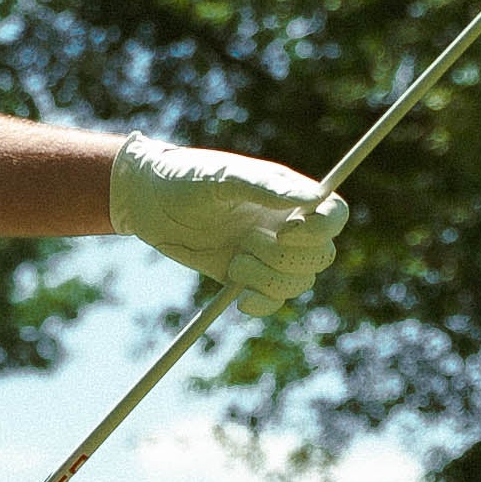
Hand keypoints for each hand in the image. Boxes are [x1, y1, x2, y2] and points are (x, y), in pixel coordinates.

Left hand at [109, 131, 347, 314]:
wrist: (147, 202)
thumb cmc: (186, 177)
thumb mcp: (223, 177)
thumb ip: (267, 187)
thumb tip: (315, 197)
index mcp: (288, 196)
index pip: (333, 215)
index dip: (321, 229)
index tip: (286, 230)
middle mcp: (284, 225)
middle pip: (320, 255)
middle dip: (287, 257)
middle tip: (249, 242)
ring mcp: (266, 253)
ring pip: (298, 281)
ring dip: (270, 279)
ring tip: (234, 261)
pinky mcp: (245, 276)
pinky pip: (273, 300)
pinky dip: (264, 304)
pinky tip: (241, 300)